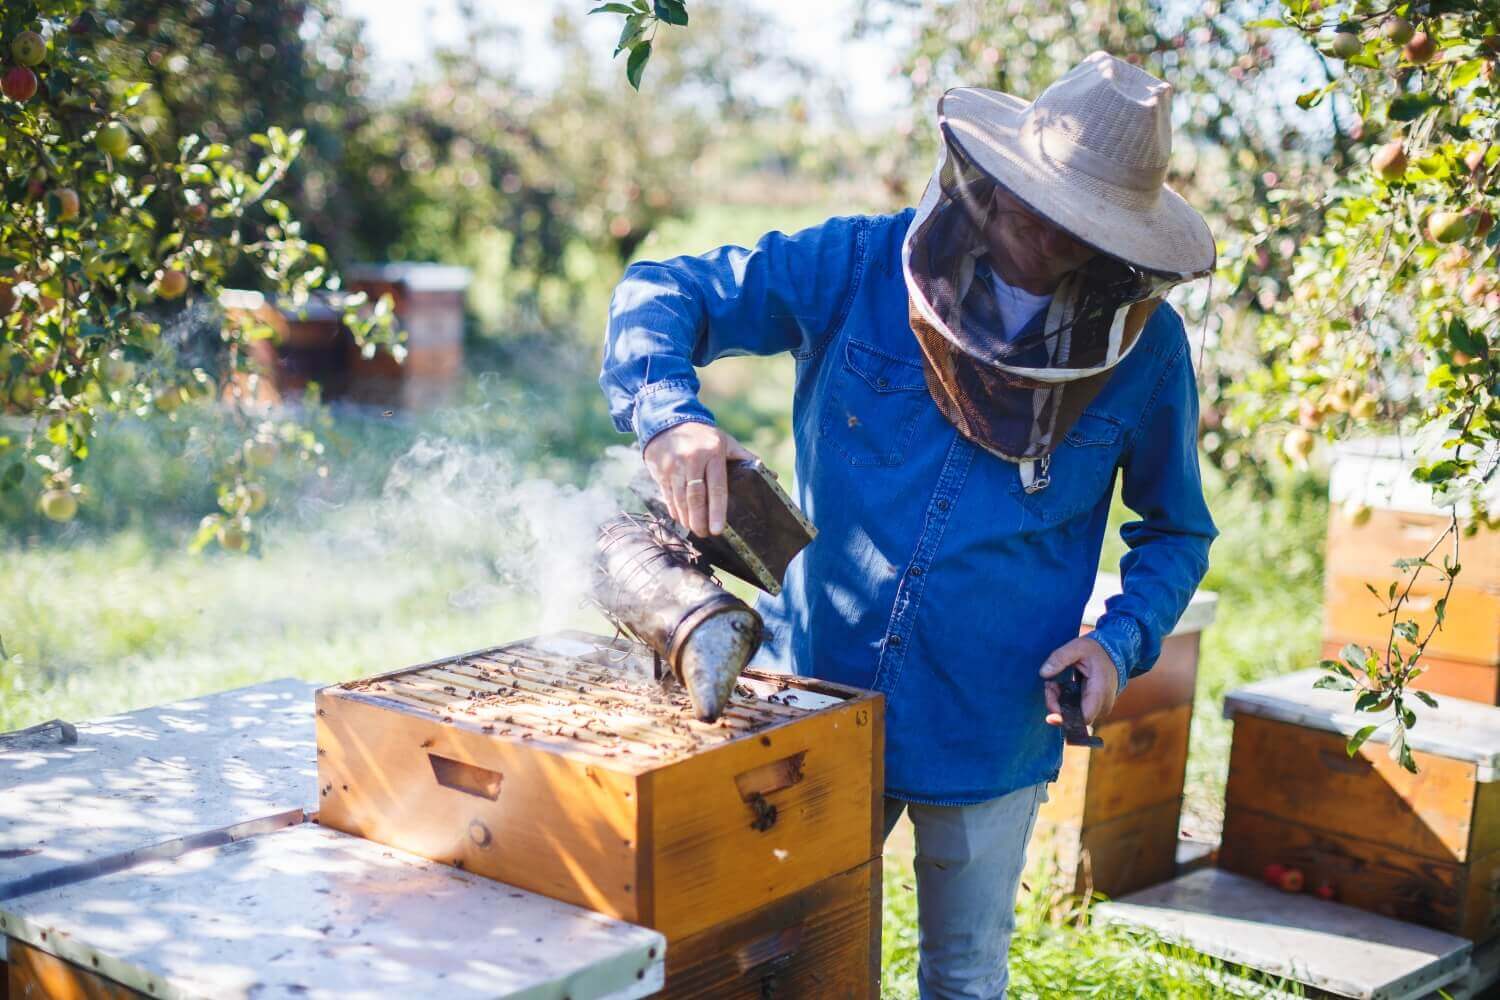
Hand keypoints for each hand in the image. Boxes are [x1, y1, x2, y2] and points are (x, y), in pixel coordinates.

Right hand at [642, 422, 757, 536]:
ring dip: (687, 518)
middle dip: (700, 520)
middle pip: (695, 497)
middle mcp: (691, 460)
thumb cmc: (704, 437)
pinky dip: (675, 510)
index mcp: (712, 453)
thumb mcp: (726, 442)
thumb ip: (746, 458)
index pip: (717, 487)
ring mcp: (673, 466)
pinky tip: (682, 519)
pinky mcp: (660, 472)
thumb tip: (772, 475)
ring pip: (680, 499)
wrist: (668, 423)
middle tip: (705, 534)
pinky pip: (668, 496)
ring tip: (695, 529)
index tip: (718, 529)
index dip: (717, 511)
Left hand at [1039, 636, 1118, 729]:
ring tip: (1054, 684)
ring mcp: (1100, 708)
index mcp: (1100, 691)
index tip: (1049, 696)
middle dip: (1056, 704)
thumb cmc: (1095, 651)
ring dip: (1059, 702)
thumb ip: (1059, 658)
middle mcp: (1103, 705)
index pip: (1083, 718)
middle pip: (1074, 718)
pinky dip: (1065, 701)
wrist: (1113, 653)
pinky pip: (1077, 711)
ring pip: (1074, 716)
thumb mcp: (1076, 647)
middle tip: (1049, 685)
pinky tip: (1060, 687)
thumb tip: (1043, 674)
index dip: (1063, 716)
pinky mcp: (1095, 707)